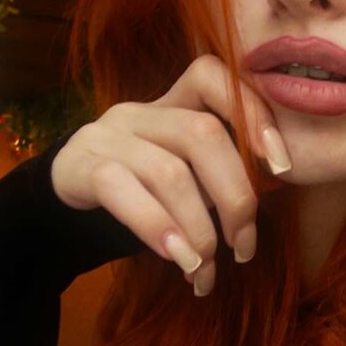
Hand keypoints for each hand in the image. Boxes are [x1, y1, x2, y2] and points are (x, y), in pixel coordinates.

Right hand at [50, 55, 291, 295]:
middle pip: (201, 135)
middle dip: (234, 197)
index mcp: (172, 103)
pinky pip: (122, 191)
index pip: (213, 77)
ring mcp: (105, 135)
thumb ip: (220, 178)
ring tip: (206, 268)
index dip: (253, 113)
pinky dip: (158, 229)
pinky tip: (178, 260)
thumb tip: (265, 207)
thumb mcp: (186, 181)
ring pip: (168, 172)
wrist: (63, 213)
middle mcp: (139, 112)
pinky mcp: (77, 167)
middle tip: (244, 247)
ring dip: (199, 230)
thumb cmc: (142, 197)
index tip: (281, 167)